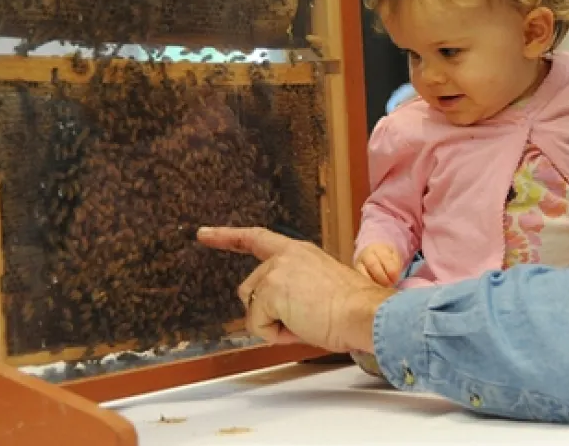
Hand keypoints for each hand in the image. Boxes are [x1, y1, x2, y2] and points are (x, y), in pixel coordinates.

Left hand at [197, 226, 395, 353]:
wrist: (364, 313)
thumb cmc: (352, 308)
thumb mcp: (319, 289)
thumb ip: (293, 290)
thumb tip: (278, 314)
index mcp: (299, 252)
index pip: (257, 239)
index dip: (227, 237)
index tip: (204, 234)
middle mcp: (285, 255)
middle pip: (250, 290)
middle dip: (268, 312)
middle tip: (305, 319)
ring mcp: (275, 271)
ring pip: (253, 309)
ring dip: (274, 324)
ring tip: (307, 321)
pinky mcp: (270, 290)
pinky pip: (258, 325)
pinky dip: (276, 335)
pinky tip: (301, 326)